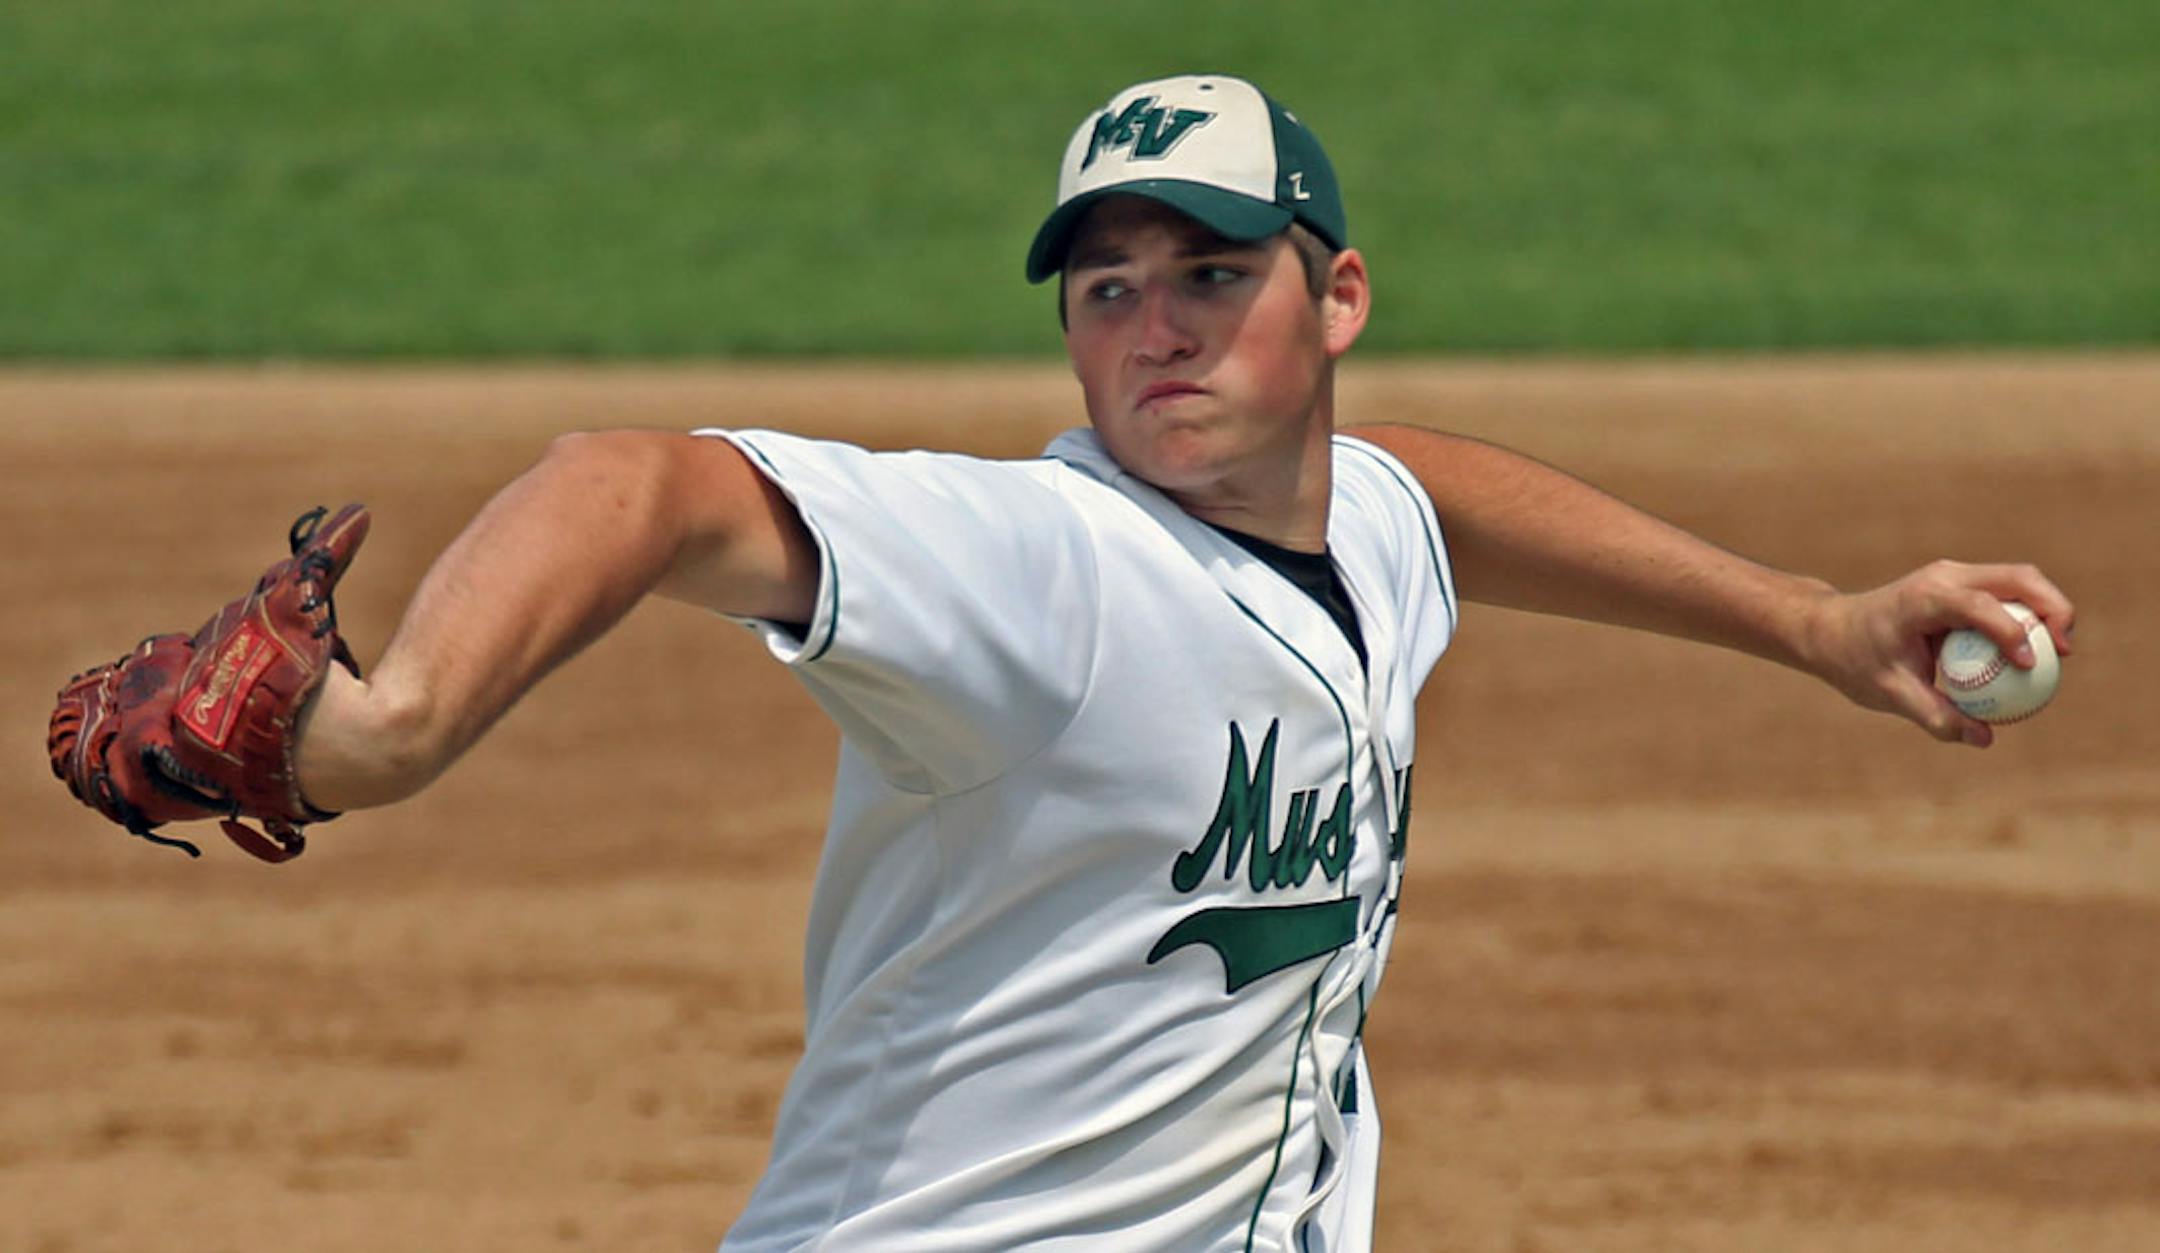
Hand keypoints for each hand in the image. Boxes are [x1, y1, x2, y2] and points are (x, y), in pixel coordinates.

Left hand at [1802, 560, 2073, 747]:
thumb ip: (1936, 716)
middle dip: (2054, 609)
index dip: (2014, 632)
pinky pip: (2006, 594)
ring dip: (2047, 610)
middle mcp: (1945, 577)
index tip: (2031, 666)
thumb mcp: (1890, 694)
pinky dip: (2028, 616)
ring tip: (2059, 653)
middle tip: (2064, 653)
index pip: (1981, 605)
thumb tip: (1984, 738)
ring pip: (2020, 579)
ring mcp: (1955, 575)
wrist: (1830, 631)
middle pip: (2020, 577)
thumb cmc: (1856, 661)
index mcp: (1925, 598)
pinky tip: (2033, 654)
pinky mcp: (1961, 584)